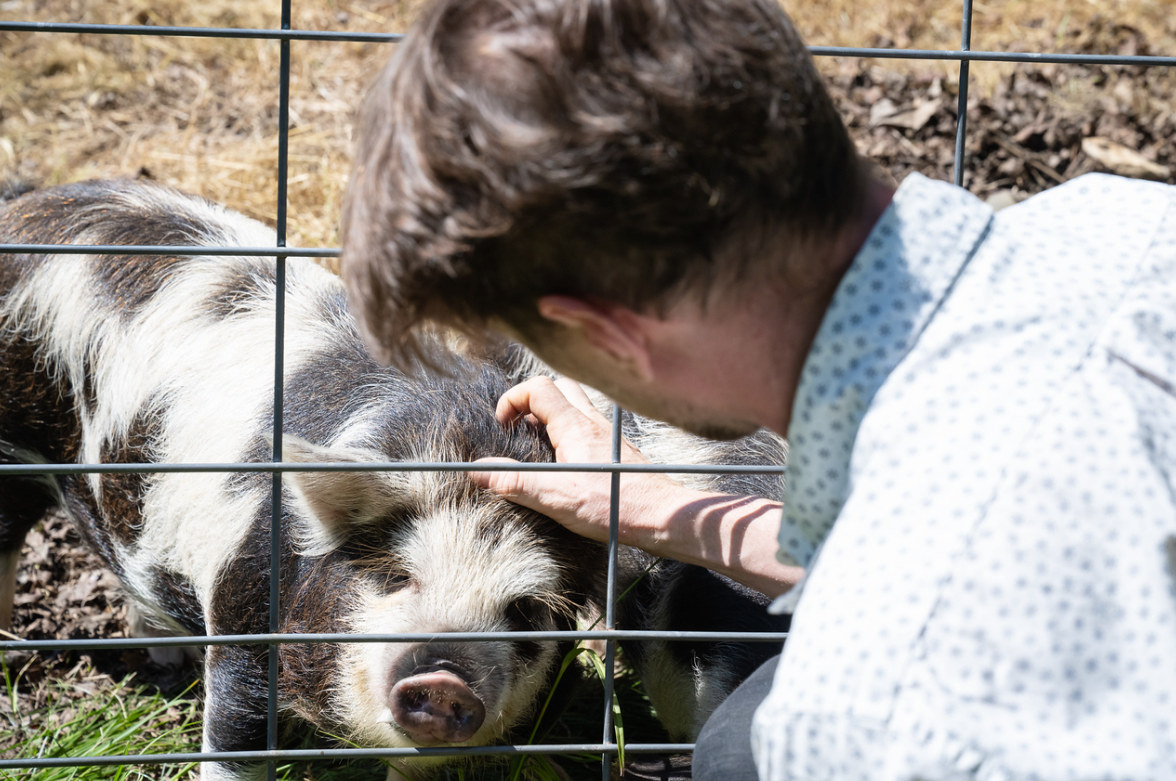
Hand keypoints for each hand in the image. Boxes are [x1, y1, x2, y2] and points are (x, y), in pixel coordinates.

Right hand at [470, 376, 682, 543]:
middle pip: (561, 387)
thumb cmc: (614, 506)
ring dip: (553, 416)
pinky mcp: (619, 451)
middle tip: (520, 429)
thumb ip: (514, 481)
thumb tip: (476, 470)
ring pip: (578, 406)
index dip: (512, 399)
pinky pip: (590, 427)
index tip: (502, 427)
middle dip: (533, 400)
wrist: (662, 517)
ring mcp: (609, 434)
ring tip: (539, 446)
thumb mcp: (555, 497)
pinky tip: (568, 463)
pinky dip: (572, 433)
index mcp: (575, 426)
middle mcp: (593, 422)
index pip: (538, 387)